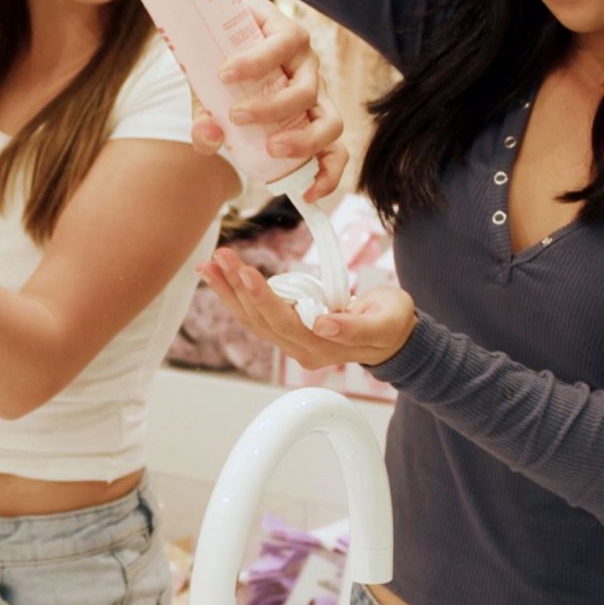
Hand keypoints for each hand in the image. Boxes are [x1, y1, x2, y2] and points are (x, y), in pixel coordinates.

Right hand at [191, 0, 347, 202]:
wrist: (215, 15)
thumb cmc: (219, 68)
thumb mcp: (209, 105)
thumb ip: (207, 128)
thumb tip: (207, 139)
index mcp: (302, 114)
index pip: (332, 148)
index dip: (329, 173)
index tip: (310, 194)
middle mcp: (310, 89)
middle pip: (331, 124)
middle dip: (305, 143)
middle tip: (270, 148)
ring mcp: (304, 59)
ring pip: (308, 91)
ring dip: (273, 109)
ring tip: (235, 113)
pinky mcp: (288, 30)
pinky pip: (281, 48)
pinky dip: (254, 65)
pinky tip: (226, 73)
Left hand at [197, 249, 415, 368]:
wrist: (393, 337)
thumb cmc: (391, 323)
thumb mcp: (386, 321)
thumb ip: (356, 327)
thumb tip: (323, 326)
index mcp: (325, 347)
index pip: (285, 322)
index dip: (263, 298)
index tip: (246, 273)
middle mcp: (302, 348)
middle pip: (261, 318)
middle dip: (238, 286)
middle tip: (222, 256)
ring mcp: (292, 341)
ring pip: (252, 318)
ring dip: (228, 289)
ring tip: (210, 263)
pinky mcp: (287, 330)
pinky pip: (254, 314)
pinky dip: (234, 293)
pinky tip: (218, 275)